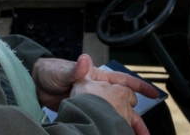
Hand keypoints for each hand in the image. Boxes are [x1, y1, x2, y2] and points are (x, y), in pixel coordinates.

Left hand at [32, 54, 158, 134]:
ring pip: (113, 115)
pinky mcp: (84, 113)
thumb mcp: (63, 71)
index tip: (154, 94)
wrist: (34, 86)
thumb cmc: (50, 72)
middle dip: (135, 116)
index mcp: (98, 77)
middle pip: (122, 103)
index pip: (123, 81)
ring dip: (122, 126)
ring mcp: (92, 103)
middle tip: (144, 130)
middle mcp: (98, 90)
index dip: (140, 87)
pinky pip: (100, 122)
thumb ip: (74, 69)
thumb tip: (84, 61)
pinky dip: (108, 129)